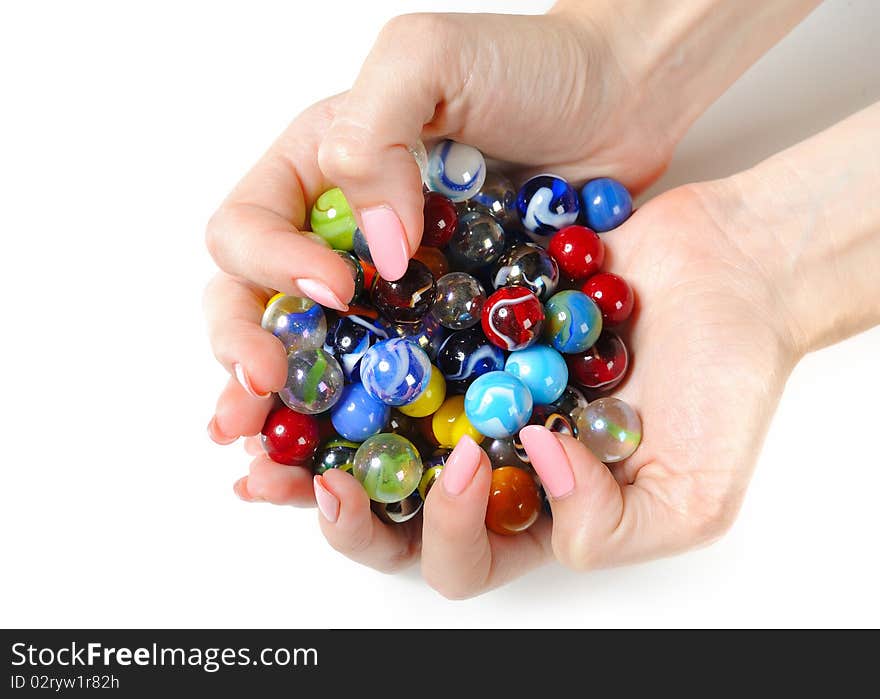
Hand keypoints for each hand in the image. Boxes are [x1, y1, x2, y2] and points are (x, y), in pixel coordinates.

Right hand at [205, 7, 683, 471]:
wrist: (616, 102)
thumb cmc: (527, 67)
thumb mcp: (429, 58)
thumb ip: (375, 135)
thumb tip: (376, 251)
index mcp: (312, 175)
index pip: (248, 230)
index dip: (270, 269)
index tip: (334, 291)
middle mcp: (337, 240)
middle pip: (258, 309)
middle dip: (246, 360)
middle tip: (247, 413)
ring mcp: (390, 292)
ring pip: (318, 360)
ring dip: (291, 416)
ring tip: (269, 467)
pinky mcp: (443, 330)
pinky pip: (398, 382)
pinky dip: (376, 424)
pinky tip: (360, 466)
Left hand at [294, 180, 799, 596]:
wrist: (734, 268)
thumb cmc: (727, 383)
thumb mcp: (692, 493)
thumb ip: (610, 524)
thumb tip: (531, 466)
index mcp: (532, 512)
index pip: (458, 555)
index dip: (436, 532)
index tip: (464, 464)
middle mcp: (487, 452)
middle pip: (389, 502)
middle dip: (335, 502)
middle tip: (292, 477)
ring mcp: (468, 383)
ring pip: (373, 420)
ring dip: (317, 426)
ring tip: (268, 416)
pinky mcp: (460, 316)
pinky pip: (395, 334)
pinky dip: (357, 337)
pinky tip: (323, 323)